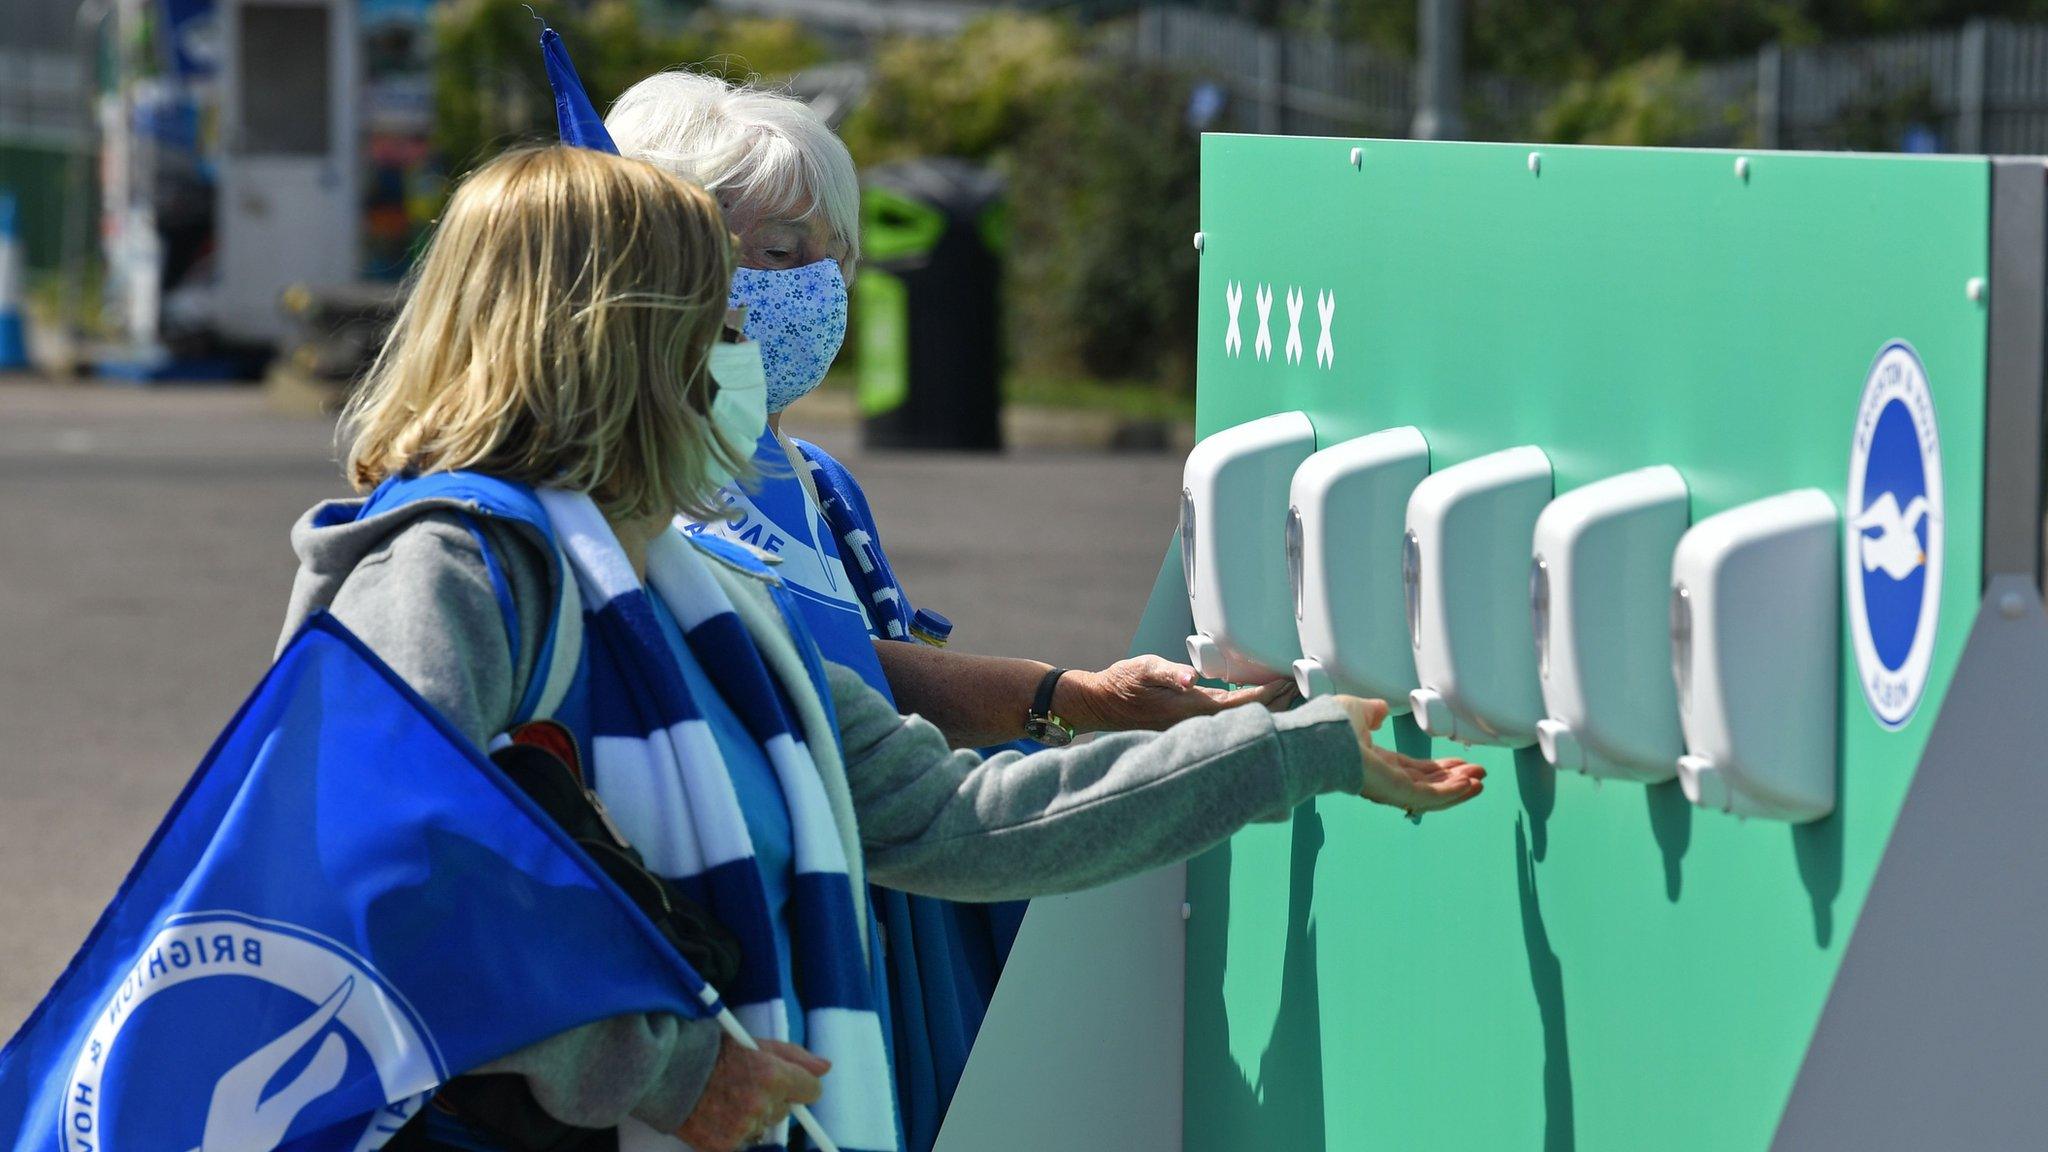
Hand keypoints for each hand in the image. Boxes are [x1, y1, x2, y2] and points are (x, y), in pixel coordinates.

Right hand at [675, 1035, 828, 1151]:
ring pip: (763, 1127)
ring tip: (725, 1099)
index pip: (811, 1091)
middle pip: (785, 1110)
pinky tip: (716, 1114)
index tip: (785, 1081)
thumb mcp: (756, 1044)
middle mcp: (761, 1104)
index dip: (798, 1085)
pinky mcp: (725, 1146)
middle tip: (742, 1084)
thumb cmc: (713, 1052)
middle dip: (771, 1099)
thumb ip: (795, 1057)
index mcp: (772, 1075)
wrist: (667, 1071)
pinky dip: (733, 1132)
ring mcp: (743, 1127)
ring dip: (752, 1118)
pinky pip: (743, 1142)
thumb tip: (825, 1068)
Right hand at [1056, 655, 1296, 733]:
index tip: (1289, 679)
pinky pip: (1230, 721)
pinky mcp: (1194, 726)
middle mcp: (1199, 725)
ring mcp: (1197, 728)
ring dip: (1268, 708)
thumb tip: (1190, 678)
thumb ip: (1169, 671)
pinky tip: (1262, 701)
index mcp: (1192, 710)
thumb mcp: (1143, 667)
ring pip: (1242, 722)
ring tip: (1293, 692)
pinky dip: (1251, 710)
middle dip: (1278, 702)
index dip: (1268, 694)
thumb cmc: (1123, 683)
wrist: (1102, 704)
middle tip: (1304, 684)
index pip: (1242, 705)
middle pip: (1249, 718)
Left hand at [1328, 695, 1485, 813]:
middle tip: (1478, 774)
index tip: (1459, 763)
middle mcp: (1384, 778)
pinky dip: (1451, 792)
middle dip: (1453, 779)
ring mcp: (1389, 788)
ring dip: (1458, 788)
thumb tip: (1381, 711)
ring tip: (1480, 782)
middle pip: (1426, 784)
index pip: (1412, 769)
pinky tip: (1470, 785)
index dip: (1437, 767)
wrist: (1320, 736)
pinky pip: (1428, 797)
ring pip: (1431, 794)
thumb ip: (1371, 712)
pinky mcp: (1395, 793)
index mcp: (1375, 761)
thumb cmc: (1330, 723)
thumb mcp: (1356, 710)